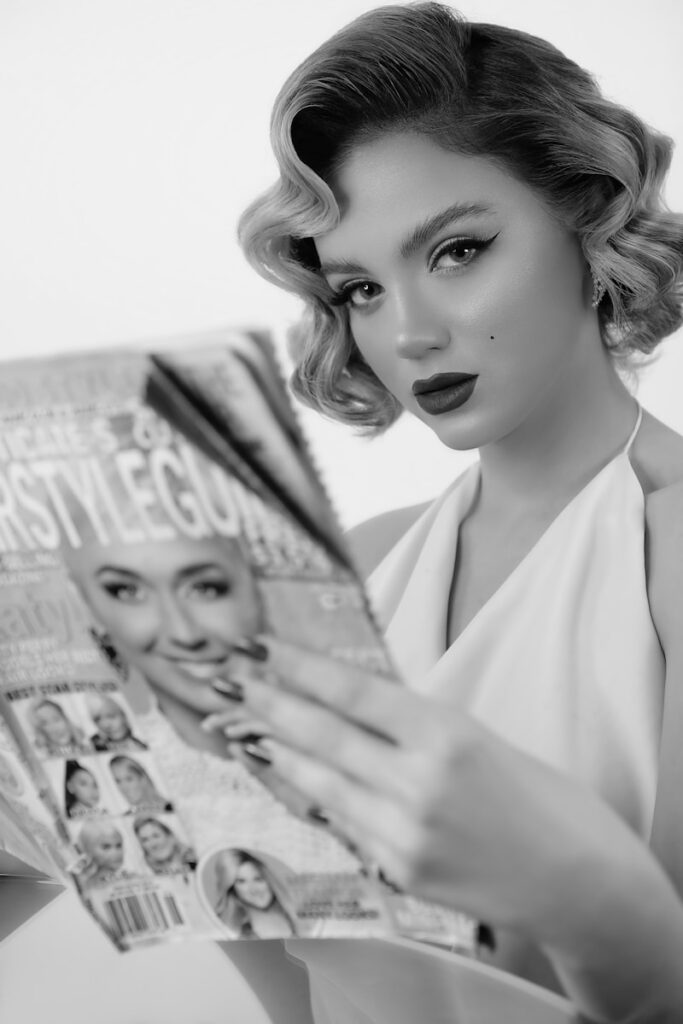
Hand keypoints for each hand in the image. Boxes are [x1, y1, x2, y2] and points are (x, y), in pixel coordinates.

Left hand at [209, 636, 655, 946]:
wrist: (573, 877)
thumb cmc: (535, 794)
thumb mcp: (476, 736)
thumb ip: (412, 724)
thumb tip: (348, 700)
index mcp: (446, 734)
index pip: (354, 692)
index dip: (299, 667)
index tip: (261, 646)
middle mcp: (418, 784)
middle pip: (324, 736)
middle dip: (272, 705)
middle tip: (232, 679)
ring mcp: (404, 835)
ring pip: (322, 783)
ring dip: (279, 752)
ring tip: (246, 726)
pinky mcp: (399, 872)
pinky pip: (344, 823)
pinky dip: (315, 795)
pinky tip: (292, 775)